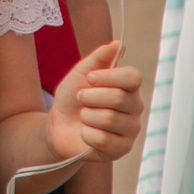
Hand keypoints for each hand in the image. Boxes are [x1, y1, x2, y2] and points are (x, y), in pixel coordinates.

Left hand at [47, 41, 144, 163]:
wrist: (58, 125)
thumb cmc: (72, 98)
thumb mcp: (80, 74)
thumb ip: (98, 59)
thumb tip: (118, 44)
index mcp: (128, 87)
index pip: (133, 77)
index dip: (109, 77)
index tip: (90, 78)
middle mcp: (135, 108)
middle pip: (118, 98)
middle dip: (89, 97)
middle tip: (81, 99)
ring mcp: (130, 130)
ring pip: (109, 119)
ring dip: (87, 116)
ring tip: (84, 116)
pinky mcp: (122, 149)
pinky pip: (104, 140)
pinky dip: (87, 134)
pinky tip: (86, 133)